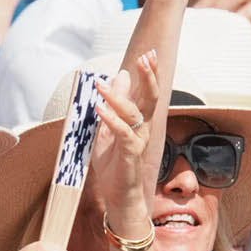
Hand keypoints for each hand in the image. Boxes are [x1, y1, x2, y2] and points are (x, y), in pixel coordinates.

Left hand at [92, 51, 159, 209]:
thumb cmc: (114, 165)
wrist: (119, 195)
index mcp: (139, 122)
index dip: (150, 74)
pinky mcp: (130, 154)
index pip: (148, 93)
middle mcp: (143, 129)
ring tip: (100, 85)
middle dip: (148, 77)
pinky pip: (123, 134)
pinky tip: (99, 109)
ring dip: (117, 97)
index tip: (149, 55)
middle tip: (145, 58)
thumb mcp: (108, 129)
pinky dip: (111, 120)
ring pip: (134, 114)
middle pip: (151, 99)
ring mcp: (138, 141)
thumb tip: (119, 77)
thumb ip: (113, 104)